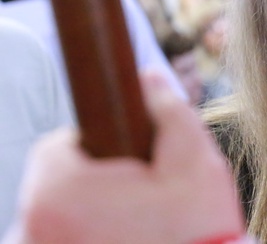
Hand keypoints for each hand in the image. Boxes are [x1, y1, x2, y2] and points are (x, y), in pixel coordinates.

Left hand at [8, 72, 244, 243]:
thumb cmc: (196, 234)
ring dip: (86, 216)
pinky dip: (85, 238)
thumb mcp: (195, 164)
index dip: (95, 144)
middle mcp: (32, 227)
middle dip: (92, 182)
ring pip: (56, 219)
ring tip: (134, 224)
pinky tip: (124, 240)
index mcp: (60, 191)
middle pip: (54, 185)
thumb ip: (170, 112)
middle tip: (139, 196)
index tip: (128, 159)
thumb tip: (151, 77)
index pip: (56, 146)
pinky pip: (60, 242)